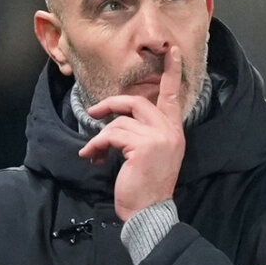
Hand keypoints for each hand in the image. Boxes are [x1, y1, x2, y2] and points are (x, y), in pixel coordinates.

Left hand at [79, 47, 185, 221]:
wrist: (149, 213)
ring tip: (92, 153)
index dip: (171, 72)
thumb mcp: (151, 156)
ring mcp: (158, 138)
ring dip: (100, 137)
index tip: (171, 51)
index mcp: (174, 132)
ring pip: (120, 122)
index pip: (173, 96)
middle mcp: (170, 131)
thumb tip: (117, 122)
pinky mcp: (142, 147)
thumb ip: (143, 134)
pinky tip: (91, 157)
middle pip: (138, 102)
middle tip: (94, 112)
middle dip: (113, 104)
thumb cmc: (146, 187)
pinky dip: (96, 145)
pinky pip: (111, 135)